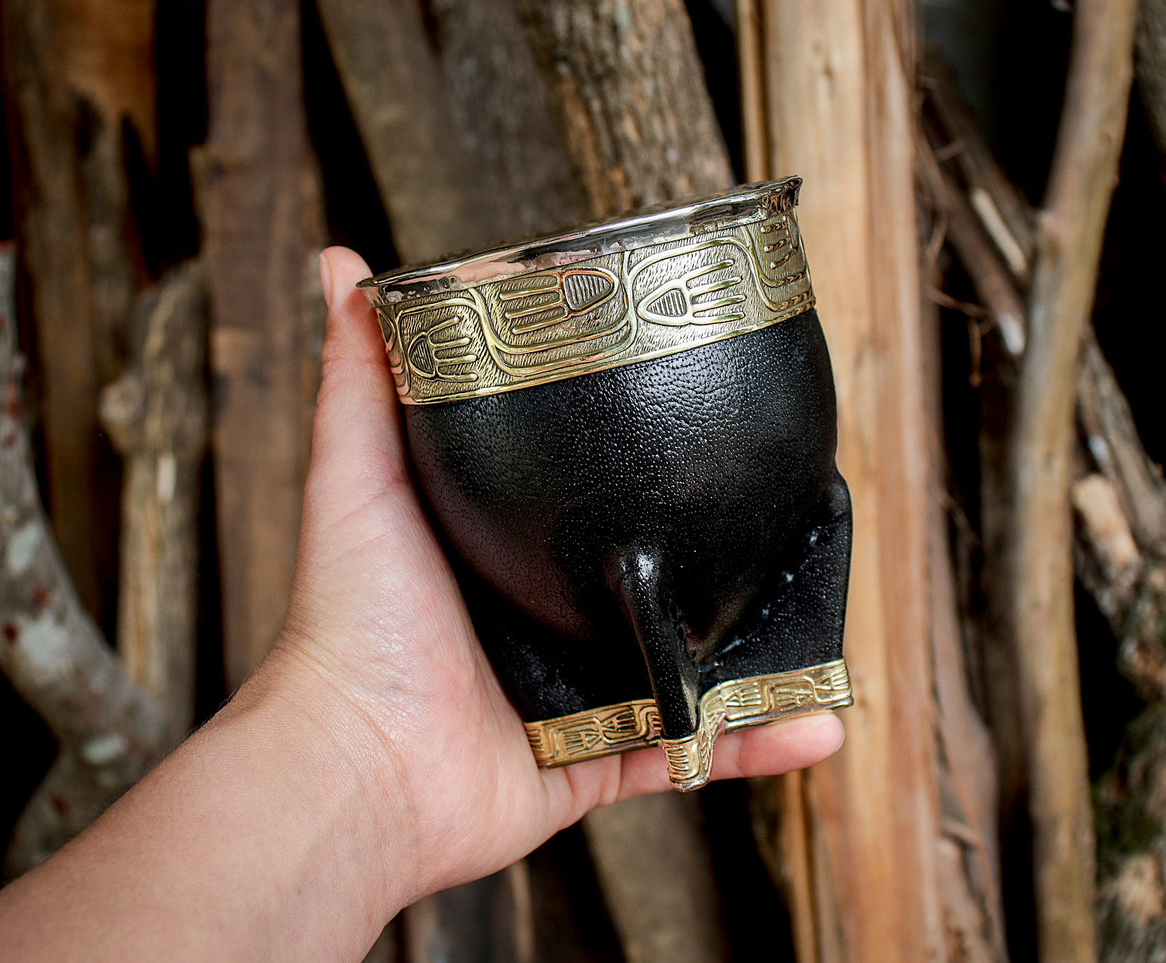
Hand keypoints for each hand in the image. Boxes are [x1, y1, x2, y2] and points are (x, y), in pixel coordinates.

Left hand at [265, 246, 845, 904]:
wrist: (357, 765)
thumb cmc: (347, 620)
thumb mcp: (357, 476)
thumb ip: (363, 377)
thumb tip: (341, 263)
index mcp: (507, 551)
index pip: (588, 498)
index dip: (642, 465)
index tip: (700, 425)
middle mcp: (545, 619)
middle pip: (647, 576)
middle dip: (714, 557)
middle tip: (784, 519)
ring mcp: (577, 694)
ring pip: (688, 664)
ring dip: (761, 648)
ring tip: (825, 614)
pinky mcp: (599, 761)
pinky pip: (691, 750)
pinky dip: (755, 742)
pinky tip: (821, 719)